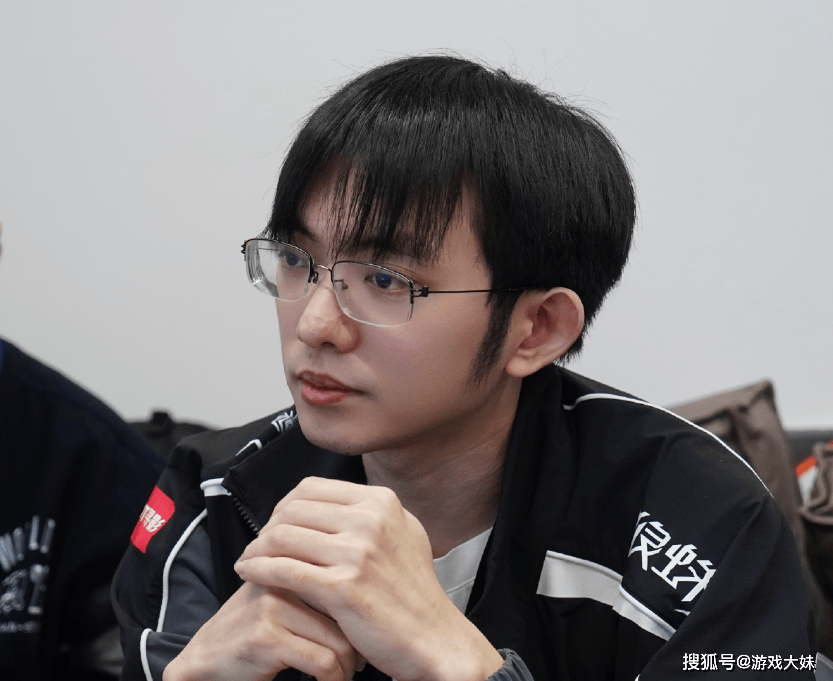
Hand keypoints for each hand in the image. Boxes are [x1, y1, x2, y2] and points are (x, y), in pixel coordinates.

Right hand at [163, 580, 360, 680]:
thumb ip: (315, 587)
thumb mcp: (284, 599)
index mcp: (290, 560)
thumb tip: (367, 597)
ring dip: (348, 666)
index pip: (344, 578)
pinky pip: (322, 661)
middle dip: (357, 642)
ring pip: (339, 639)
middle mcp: (281, 577)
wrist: (205, 660)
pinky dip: (333, 679)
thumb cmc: (253, 632)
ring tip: (343, 674)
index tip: (363, 632)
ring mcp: (273, 606)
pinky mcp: (267, 637)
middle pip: (346, 610)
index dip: (359, 611)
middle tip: (359, 660)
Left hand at [234, 477, 503, 680]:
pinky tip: (249, 574)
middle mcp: (370, 520)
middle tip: (256, 545)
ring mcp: (358, 552)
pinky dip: (259, 569)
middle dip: (267, 526)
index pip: (312, 488)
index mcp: (381, 502)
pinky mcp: (343, 587)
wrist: (434, 639)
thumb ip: (370, 514)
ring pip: (283, 537)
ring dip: (257, 548)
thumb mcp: (404, 534)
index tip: (275, 523)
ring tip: (248, 560)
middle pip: (293, 510)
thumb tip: (329, 503)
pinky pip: (285, 570)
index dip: (284, 505)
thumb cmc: (416, 595)